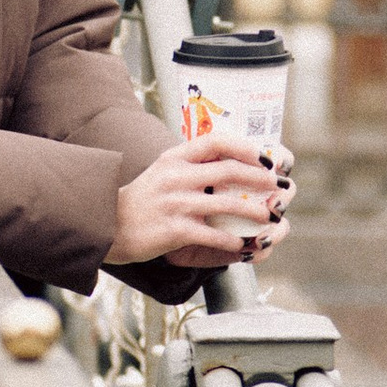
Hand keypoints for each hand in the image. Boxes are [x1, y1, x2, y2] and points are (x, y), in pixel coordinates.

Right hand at [106, 124, 292, 272]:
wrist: (107, 226)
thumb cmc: (141, 200)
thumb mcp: (161, 171)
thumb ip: (189, 164)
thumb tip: (227, 159)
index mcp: (174, 159)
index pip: (215, 141)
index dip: (245, 147)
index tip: (264, 156)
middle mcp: (176, 177)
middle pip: (229, 171)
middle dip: (261, 179)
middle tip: (279, 185)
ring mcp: (175, 203)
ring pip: (228, 204)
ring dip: (256, 212)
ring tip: (271, 217)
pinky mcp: (175, 230)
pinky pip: (214, 234)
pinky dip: (234, 240)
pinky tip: (244, 245)